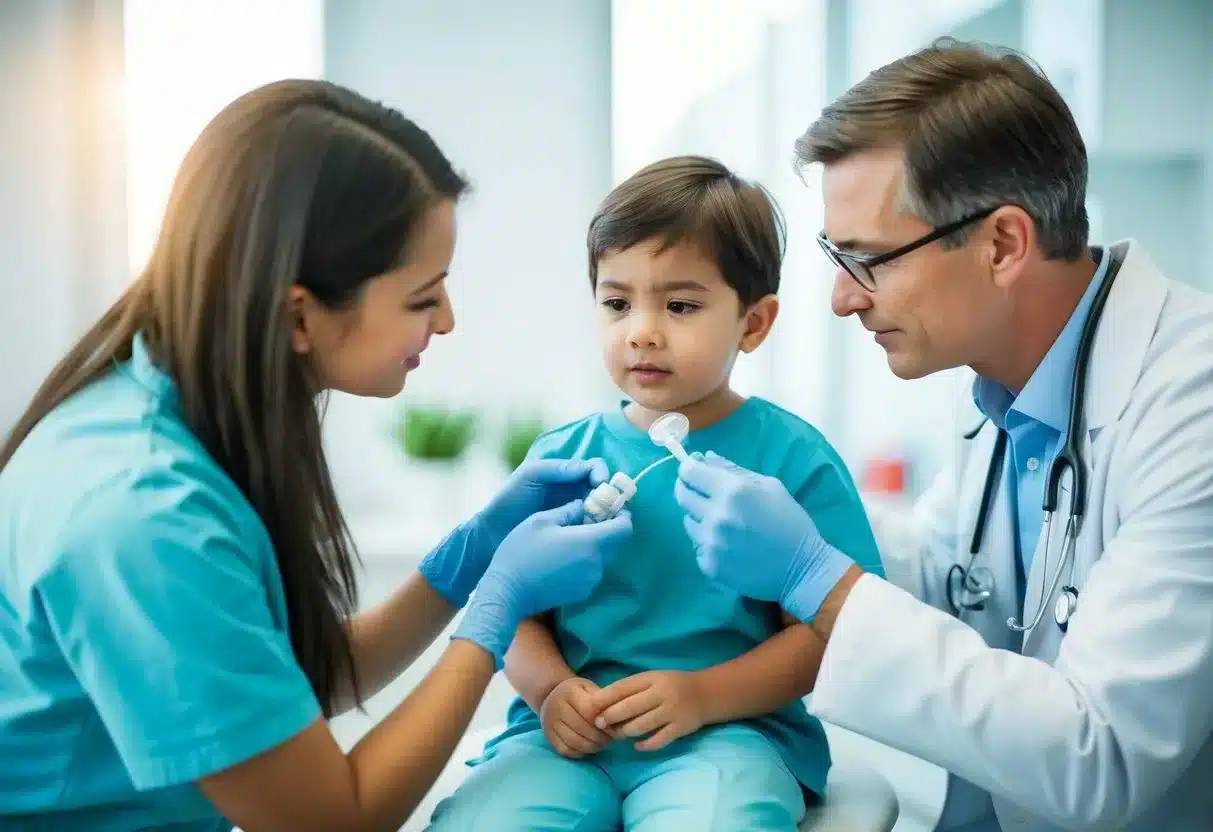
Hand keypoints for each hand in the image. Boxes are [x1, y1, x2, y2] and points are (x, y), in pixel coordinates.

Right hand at [420, 458, 608, 605]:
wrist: (508, 593)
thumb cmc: (522, 552)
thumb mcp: (541, 521)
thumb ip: (568, 510)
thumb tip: (582, 505)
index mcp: (590, 542)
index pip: (625, 527)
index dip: (622, 515)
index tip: (609, 507)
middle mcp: (596, 563)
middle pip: (616, 542)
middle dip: (606, 528)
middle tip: (587, 519)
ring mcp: (590, 581)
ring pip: (603, 557)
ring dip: (594, 545)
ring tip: (570, 538)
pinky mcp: (582, 593)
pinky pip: (591, 570)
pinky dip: (585, 560)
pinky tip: (563, 557)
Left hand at [479, 458, 609, 545]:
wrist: (495, 530)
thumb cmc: (510, 499)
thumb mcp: (529, 476)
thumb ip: (555, 468)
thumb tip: (585, 468)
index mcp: (565, 473)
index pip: (594, 467)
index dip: (601, 473)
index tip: (599, 484)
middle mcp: (574, 490)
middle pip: (603, 488)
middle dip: (609, 495)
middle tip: (607, 506)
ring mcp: (575, 511)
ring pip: (601, 508)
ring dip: (606, 512)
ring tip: (601, 521)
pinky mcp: (573, 531)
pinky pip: (592, 527)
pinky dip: (597, 528)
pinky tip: (594, 532)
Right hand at [539, 677, 613, 757]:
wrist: (551, 696)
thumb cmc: (578, 693)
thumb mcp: (589, 688)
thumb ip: (601, 701)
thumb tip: (614, 719)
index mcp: (569, 692)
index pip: (589, 710)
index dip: (604, 720)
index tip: (614, 725)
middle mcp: (556, 707)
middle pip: (582, 728)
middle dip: (600, 736)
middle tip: (610, 738)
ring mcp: (550, 724)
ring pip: (575, 741)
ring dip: (592, 746)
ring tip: (602, 743)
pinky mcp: (548, 737)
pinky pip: (567, 750)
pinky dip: (581, 752)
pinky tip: (589, 747)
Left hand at [590, 671, 705, 751]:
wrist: (706, 694)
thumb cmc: (671, 686)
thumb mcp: (652, 679)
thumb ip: (631, 689)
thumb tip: (602, 704)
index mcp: (652, 679)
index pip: (623, 687)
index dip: (604, 698)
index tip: (590, 707)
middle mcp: (662, 694)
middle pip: (629, 708)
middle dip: (610, 717)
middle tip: (599, 724)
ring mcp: (671, 712)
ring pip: (640, 726)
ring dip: (624, 732)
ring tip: (617, 734)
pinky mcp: (680, 729)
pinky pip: (657, 741)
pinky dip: (644, 745)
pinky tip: (637, 745)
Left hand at [674, 451, 854, 623]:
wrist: (802, 568)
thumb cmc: (789, 522)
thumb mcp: (769, 486)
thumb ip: (733, 470)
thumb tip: (704, 457)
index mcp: (732, 491)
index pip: (689, 472)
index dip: (688, 468)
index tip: (692, 470)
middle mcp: (716, 515)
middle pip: (682, 495)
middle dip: (688, 489)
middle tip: (699, 491)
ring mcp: (710, 543)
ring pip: (687, 521)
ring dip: (699, 516)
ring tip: (721, 520)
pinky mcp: (709, 565)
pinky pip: (697, 545)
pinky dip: (707, 541)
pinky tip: (727, 543)